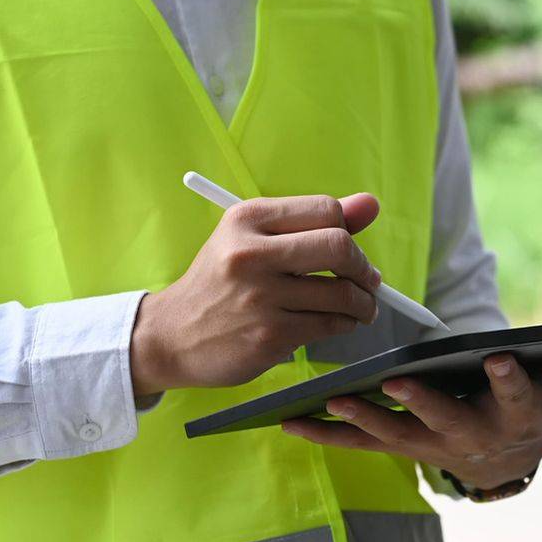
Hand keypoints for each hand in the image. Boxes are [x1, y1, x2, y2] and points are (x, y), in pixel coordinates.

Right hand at [130, 194, 381, 394]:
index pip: (326, 210)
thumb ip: (310, 223)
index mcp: (246, 219)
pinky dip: (344, 325)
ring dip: (362, 304)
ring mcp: (260, 298)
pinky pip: (330, 325)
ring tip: (360, 308)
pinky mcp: (269, 336)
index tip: (352, 252)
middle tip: (368, 282)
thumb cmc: (218, 285)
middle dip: (364, 268)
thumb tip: (370, 205)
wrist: (171, 335)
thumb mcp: (250, 241)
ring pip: (342, 294)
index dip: (351, 232)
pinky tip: (337, 324)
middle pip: (339, 247)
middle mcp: (251, 254)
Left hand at [281, 336, 541, 489]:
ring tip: (327, 402)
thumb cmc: (540, 405)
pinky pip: (356, 441)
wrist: (505, 453)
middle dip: (423, 402)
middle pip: (444, 421)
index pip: (518, 398)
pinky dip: (326, 432)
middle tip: (396, 379)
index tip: (498, 356)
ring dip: (361, 419)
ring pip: (391, 435)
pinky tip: (290, 420)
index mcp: (513, 415)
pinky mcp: (392, 444)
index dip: (511, 380)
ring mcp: (425, 444)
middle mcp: (467, 437)